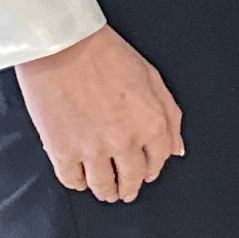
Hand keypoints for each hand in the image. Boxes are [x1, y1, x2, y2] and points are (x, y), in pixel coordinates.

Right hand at [14, 26, 183, 201]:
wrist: (62, 46)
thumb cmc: (106, 54)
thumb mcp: (152, 78)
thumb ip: (170, 117)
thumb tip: (176, 150)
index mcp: (152, 124)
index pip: (158, 161)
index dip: (152, 170)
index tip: (146, 173)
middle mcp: (126, 142)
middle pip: (132, 178)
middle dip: (129, 187)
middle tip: (125, 190)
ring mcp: (93, 150)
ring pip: (103, 186)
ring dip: (106, 191)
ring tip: (105, 191)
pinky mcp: (63, 151)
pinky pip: (72, 181)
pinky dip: (78, 184)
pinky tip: (80, 180)